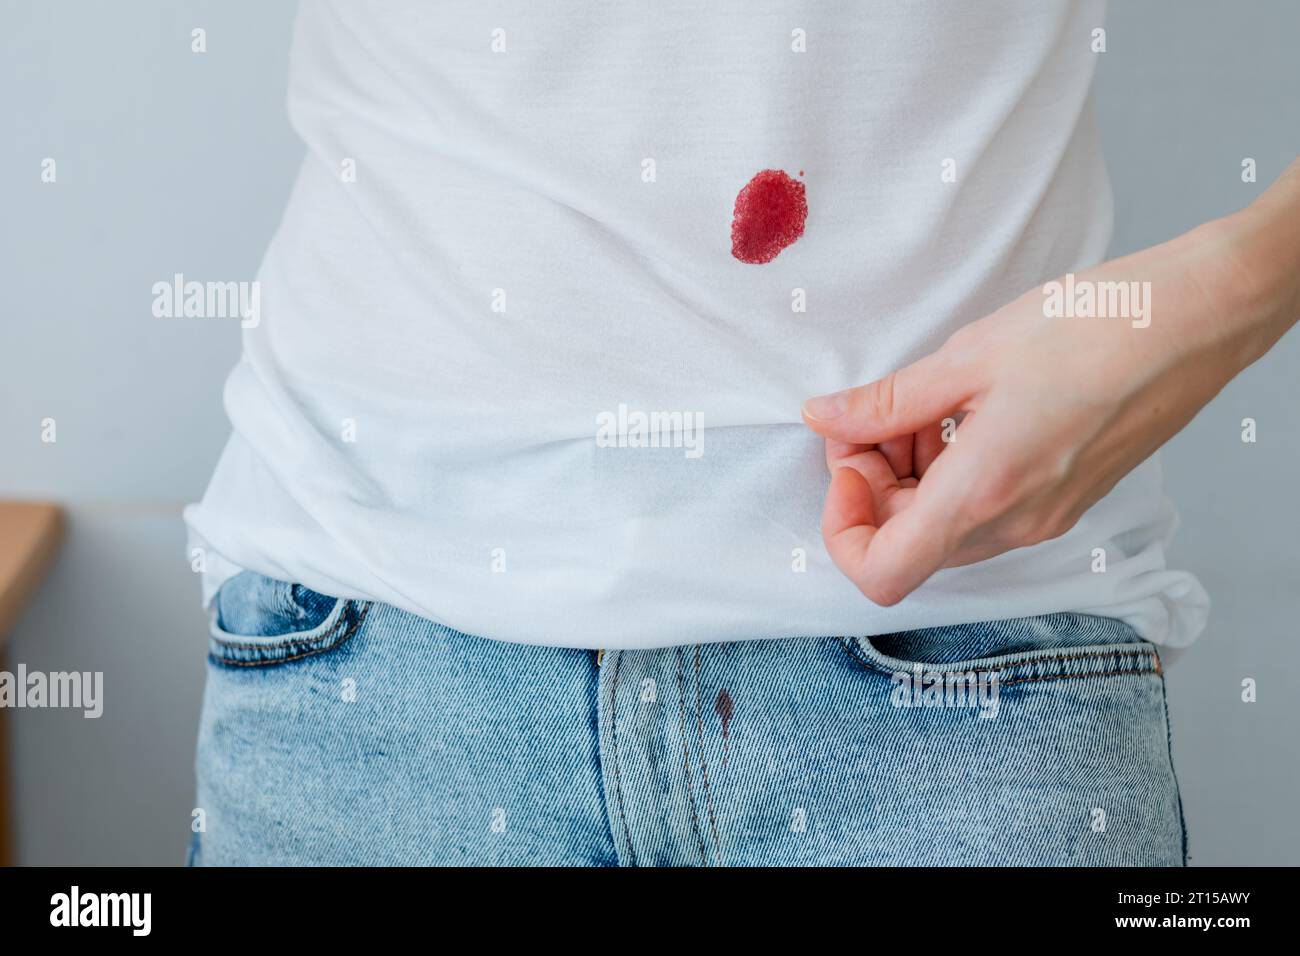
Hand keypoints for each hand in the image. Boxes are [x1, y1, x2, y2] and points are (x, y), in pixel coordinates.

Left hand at [802, 174, 1299, 605]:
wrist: (1195, 321)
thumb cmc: (1094, 328)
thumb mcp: (969, 357)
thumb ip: (886, 402)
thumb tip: (825, 419)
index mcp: (985, 493)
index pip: (882, 573)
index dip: (842, 528)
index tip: (845, 461)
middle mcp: (1016, 524)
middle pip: (908, 545)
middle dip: (873, 486)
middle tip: (874, 416)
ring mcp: (1044, 519)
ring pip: (944, 527)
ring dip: (911, 477)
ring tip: (925, 404)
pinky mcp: (1063, 502)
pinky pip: (984, 510)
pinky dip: (951, 472)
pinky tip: (960, 413)